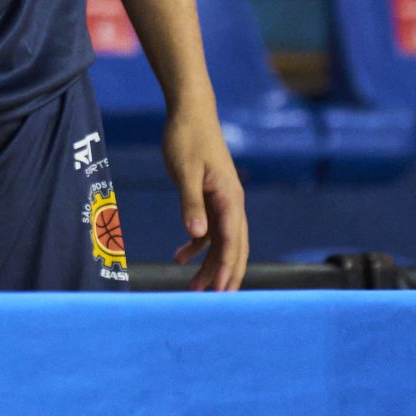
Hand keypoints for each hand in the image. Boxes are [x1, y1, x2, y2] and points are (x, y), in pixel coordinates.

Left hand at [162, 105, 247, 290]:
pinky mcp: (211, 198)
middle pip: (234, 247)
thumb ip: (191, 204)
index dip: (226, 268)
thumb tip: (197, 236)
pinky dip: (197, 246)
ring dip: (210, 265)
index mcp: (229, 198)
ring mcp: (222, 201)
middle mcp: (231, 203)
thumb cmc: (187, 138)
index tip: (219, 292)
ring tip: (193, 289)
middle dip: (225, 274)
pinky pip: (209, 230)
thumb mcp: (185, 171)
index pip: (232, 241)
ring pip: (222, 242)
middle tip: (214, 302)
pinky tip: (180, 256)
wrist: (191, 112)